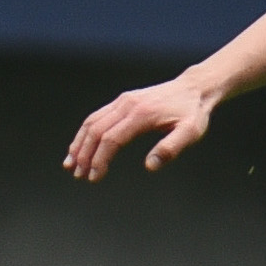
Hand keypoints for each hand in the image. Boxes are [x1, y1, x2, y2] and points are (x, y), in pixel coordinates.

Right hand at [66, 72, 217, 180]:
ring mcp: (122, 101)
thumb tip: (150, 166)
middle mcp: (127, 105)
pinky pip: (97, 116)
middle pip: (96, 131)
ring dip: (79, 144)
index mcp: (141, 114)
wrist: (194, 88)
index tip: (94, 177)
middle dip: (84, 155)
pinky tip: (80, 146)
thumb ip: (171, 149)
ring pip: (91, 122)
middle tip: (78, 175)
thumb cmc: (193, 112)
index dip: (99, 160)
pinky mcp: (122, 101)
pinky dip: (85, 132)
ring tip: (71, 164)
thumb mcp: (191, 132)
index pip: (111, 139)